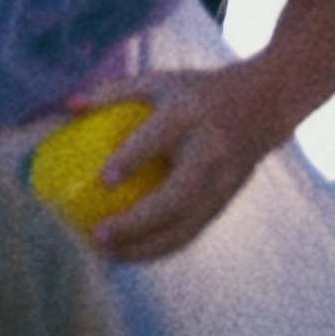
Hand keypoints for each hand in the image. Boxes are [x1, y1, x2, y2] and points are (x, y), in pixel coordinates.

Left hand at [68, 63, 275, 263]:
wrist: (267, 104)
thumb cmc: (199, 92)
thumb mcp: (161, 80)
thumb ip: (115, 92)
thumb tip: (67, 106)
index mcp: (191, 114)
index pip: (159, 136)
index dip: (132, 157)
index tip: (103, 179)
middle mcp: (209, 150)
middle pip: (175, 197)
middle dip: (137, 222)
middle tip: (98, 235)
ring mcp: (222, 181)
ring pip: (184, 226)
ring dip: (144, 247)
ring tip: (105, 255)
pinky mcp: (225, 201)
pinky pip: (190, 233)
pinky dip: (159, 249)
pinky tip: (128, 255)